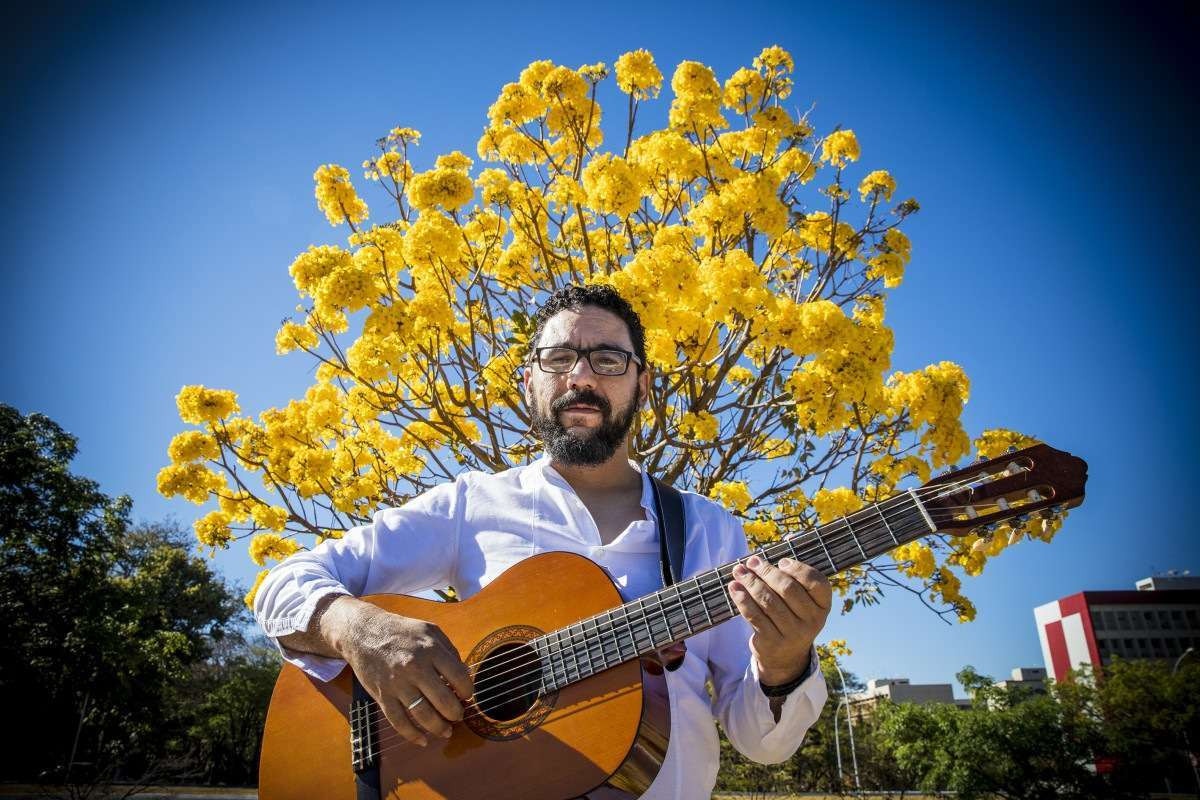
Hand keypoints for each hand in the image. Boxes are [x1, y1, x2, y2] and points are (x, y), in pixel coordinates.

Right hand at [334, 599, 473, 747]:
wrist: (363, 632)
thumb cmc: (401, 631)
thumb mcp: (429, 630)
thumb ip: (449, 650)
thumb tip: (463, 675)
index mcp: (430, 649)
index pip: (459, 677)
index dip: (467, 691)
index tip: (467, 696)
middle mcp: (415, 667)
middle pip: (443, 700)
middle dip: (456, 713)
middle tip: (458, 716)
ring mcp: (397, 683)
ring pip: (423, 715)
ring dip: (438, 728)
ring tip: (446, 732)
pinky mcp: (382, 695)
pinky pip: (399, 722)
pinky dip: (412, 735)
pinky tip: (422, 740)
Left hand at [729, 555, 831, 685]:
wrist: (785, 657)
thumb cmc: (792, 616)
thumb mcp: (802, 600)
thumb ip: (796, 574)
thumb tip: (788, 539)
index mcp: (823, 606)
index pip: (817, 582)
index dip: (797, 568)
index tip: (781, 562)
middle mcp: (812, 621)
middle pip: (787, 589)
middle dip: (766, 571)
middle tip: (752, 562)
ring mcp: (792, 633)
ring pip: (768, 601)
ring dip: (750, 582)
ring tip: (739, 571)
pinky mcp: (772, 642)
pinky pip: (754, 615)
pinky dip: (742, 599)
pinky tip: (734, 588)